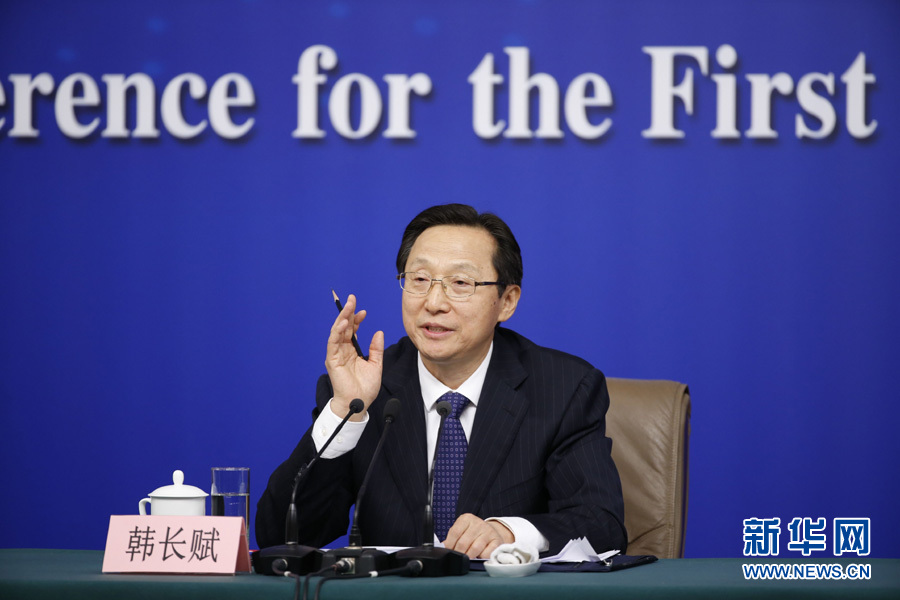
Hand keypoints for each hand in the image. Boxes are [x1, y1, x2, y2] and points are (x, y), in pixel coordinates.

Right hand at [325, 294, 383, 419]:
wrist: (358, 404)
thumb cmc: (365, 388)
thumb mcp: (375, 365)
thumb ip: (376, 349)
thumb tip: (379, 332)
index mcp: (352, 350)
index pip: (352, 330)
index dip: (357, 319)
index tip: (364, 311)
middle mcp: (343, 350)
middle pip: (344, 327)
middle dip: (347, 312)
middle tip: (352, 298)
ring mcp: (336, 355)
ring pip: (337, 332)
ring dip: (342, 318)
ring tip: (348, 306)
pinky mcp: (332, 360)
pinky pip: (333, 343)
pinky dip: (337, 332)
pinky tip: (343, 324)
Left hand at [443, 513, 513, 558]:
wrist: (492, 532)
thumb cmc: (473, 534)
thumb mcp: (462, 531)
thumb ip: (452, 538)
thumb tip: (442, 548)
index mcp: (466, 519)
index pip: (455, 532)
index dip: (450, 545)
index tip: (449, 552)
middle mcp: (478, 523)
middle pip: (463, 542)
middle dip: (459, 553)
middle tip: (458, 559)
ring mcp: (488, 531)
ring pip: (474, 549)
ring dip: (469, 557)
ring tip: (467, 560)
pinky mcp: (497, 541)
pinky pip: (486, 553)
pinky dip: (481, 558)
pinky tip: (479, 557)